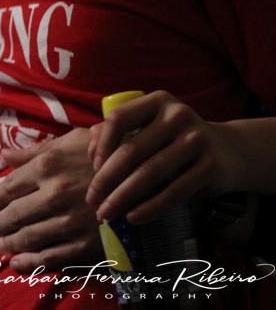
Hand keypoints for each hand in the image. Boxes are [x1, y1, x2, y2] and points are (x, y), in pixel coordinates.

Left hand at [0, 128, 101, 271]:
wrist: (147, 175)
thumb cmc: (104, 154)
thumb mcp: (69, 142)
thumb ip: (32, 152)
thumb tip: (2, 159)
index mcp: (47, 166)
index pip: (6, 189)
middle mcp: (55, 194)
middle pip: (12, 215)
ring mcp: (70, 221)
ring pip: (27, 238)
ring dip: (9, 244)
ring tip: (3, 244)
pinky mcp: (86, 244)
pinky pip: (49, 257)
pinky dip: (28, 262)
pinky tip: (18, 261)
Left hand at [86, 90, 246, 224]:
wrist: (229, 152)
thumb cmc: (173, 140)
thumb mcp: (149, 127)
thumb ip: (118, 133)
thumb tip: (91, 153)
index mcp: (157, 101)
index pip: (119, 118)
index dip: (102, 144)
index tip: (93, 168)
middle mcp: (177, 115)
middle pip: (132, 150)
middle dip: (107, 179)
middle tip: (92, 200)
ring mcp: (197, 139)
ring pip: (150, 173)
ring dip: (123, 197)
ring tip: (107, 213)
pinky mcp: (211, 166)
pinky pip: (174, 191)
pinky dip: (151, 207)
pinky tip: (134, 217)